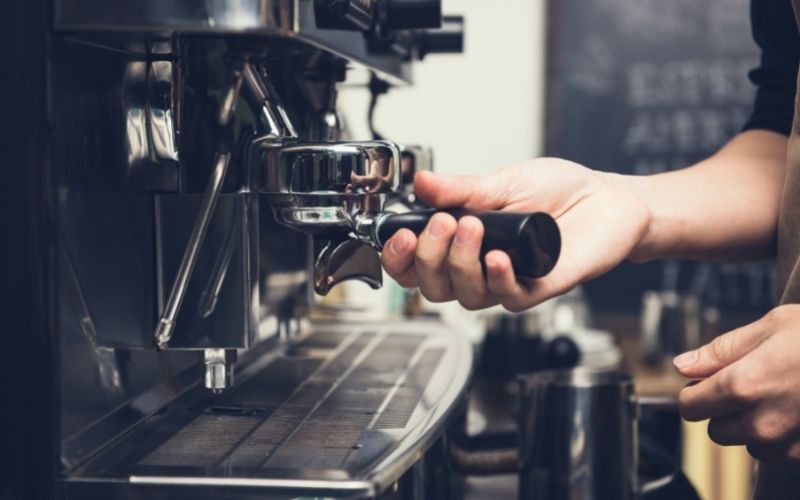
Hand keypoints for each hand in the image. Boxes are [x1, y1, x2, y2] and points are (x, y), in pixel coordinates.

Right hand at [380, 159, 650, 310]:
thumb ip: (461, 189)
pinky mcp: (538, 288)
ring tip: (472, 228)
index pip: (417, 265)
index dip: (400, 258)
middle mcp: (479, 266)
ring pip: (466, 296)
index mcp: (463, 241)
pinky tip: (497, 258)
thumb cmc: (558, 192)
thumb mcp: (502, 182)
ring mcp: (507, 280)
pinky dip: (498, 279)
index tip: (401, 237)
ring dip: (461, 264)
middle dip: (430, 257)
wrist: (607, 199)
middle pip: (434, 288)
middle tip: (443, 223)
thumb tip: (422, 183)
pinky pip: (508, 298)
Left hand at [675, 304, 799, 461]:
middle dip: (725, 410)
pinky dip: (785, 437)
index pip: (689, 406)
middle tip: (752, 384)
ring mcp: (788, 444)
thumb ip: (721, 350)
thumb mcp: (771, 327)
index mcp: (742, 385)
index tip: (705, 383)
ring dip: (757, 425)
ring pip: (749, 444)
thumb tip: (683, 364)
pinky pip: (780, 454)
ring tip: (785, 394)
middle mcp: (761, 422)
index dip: (694, 392)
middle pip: (716, 430)